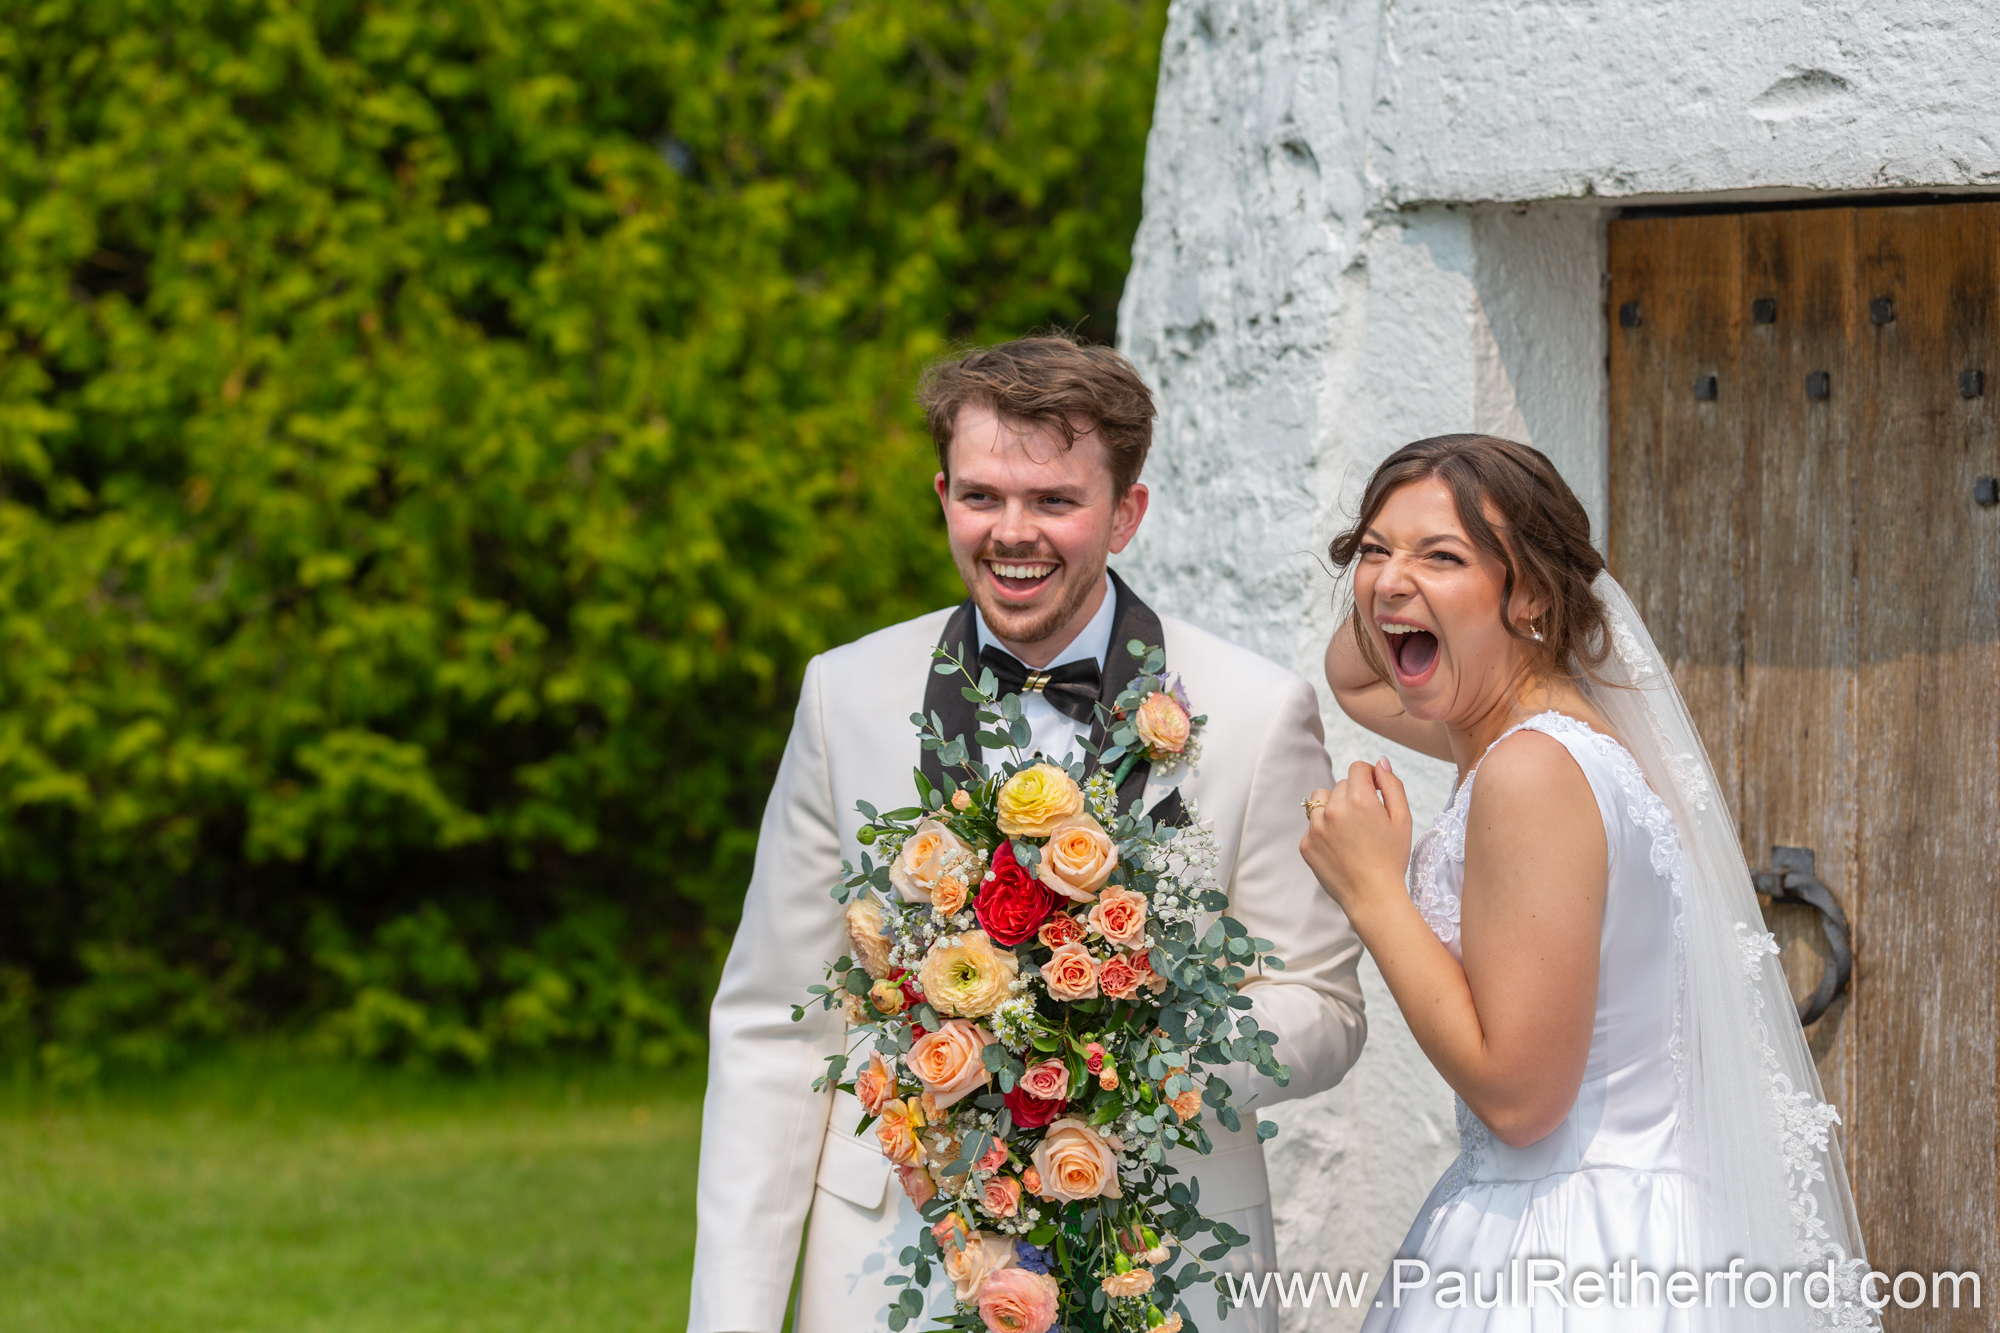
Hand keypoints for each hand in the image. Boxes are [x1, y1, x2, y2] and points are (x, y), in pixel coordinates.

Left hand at [1300, 759, 1414, 923]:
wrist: (1373, 897)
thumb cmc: (1392, 858)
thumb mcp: (1403, 819)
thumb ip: (1392, 785)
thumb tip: (1379, 763)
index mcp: (1359, 800)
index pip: (1357, 768)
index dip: (1369, 777)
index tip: (1375, 793)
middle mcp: (1333, 810)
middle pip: (1341, 785)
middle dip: (1354, 795)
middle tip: (1367, 822)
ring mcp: (1315, 828)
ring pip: (1321, 800)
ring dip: (1334, 808)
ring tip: (1350, 831)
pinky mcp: (1306, 844)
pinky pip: (1312, 825)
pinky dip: (1324, 831)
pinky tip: (1340, 848)